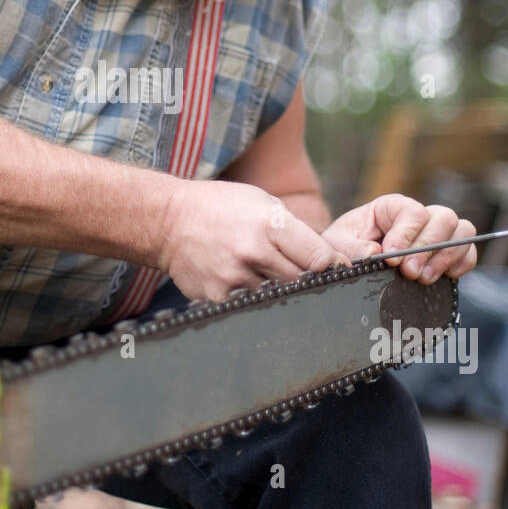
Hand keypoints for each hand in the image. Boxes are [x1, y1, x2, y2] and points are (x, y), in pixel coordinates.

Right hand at [158, 179, 348, 302]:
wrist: (169, 221)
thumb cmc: (220, 208)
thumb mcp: (262, 202)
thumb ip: (295, 231)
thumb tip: (330, 261)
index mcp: (269, 224)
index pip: (319, 258)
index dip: (333, 266)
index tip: (338, 271)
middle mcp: (252, 253)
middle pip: (301, 282)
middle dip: (306, 280)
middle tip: (302, 275)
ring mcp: (234, 279)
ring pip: (276, 297)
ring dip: (277, 290)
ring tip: (260, 272)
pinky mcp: (217, 297)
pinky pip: (249, 306)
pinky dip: (251, 298)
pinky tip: (238, 280)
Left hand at [322, 194, 477, 282]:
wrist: (349, 265)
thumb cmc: (342, 248)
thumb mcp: (337, 244)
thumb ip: (352, 247)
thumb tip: (375, 252)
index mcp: (391, 207)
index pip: (412, 211)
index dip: (406, 233)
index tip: (391, 256)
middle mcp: (417, 217)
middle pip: (443, 218)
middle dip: (428, 247)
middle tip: (410, 272)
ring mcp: (435, 235)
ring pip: (462, 231)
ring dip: (446, 256)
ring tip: (423, 278)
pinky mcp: (445, 255)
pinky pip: (468, 252)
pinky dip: (462, 263)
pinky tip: (444, 277)